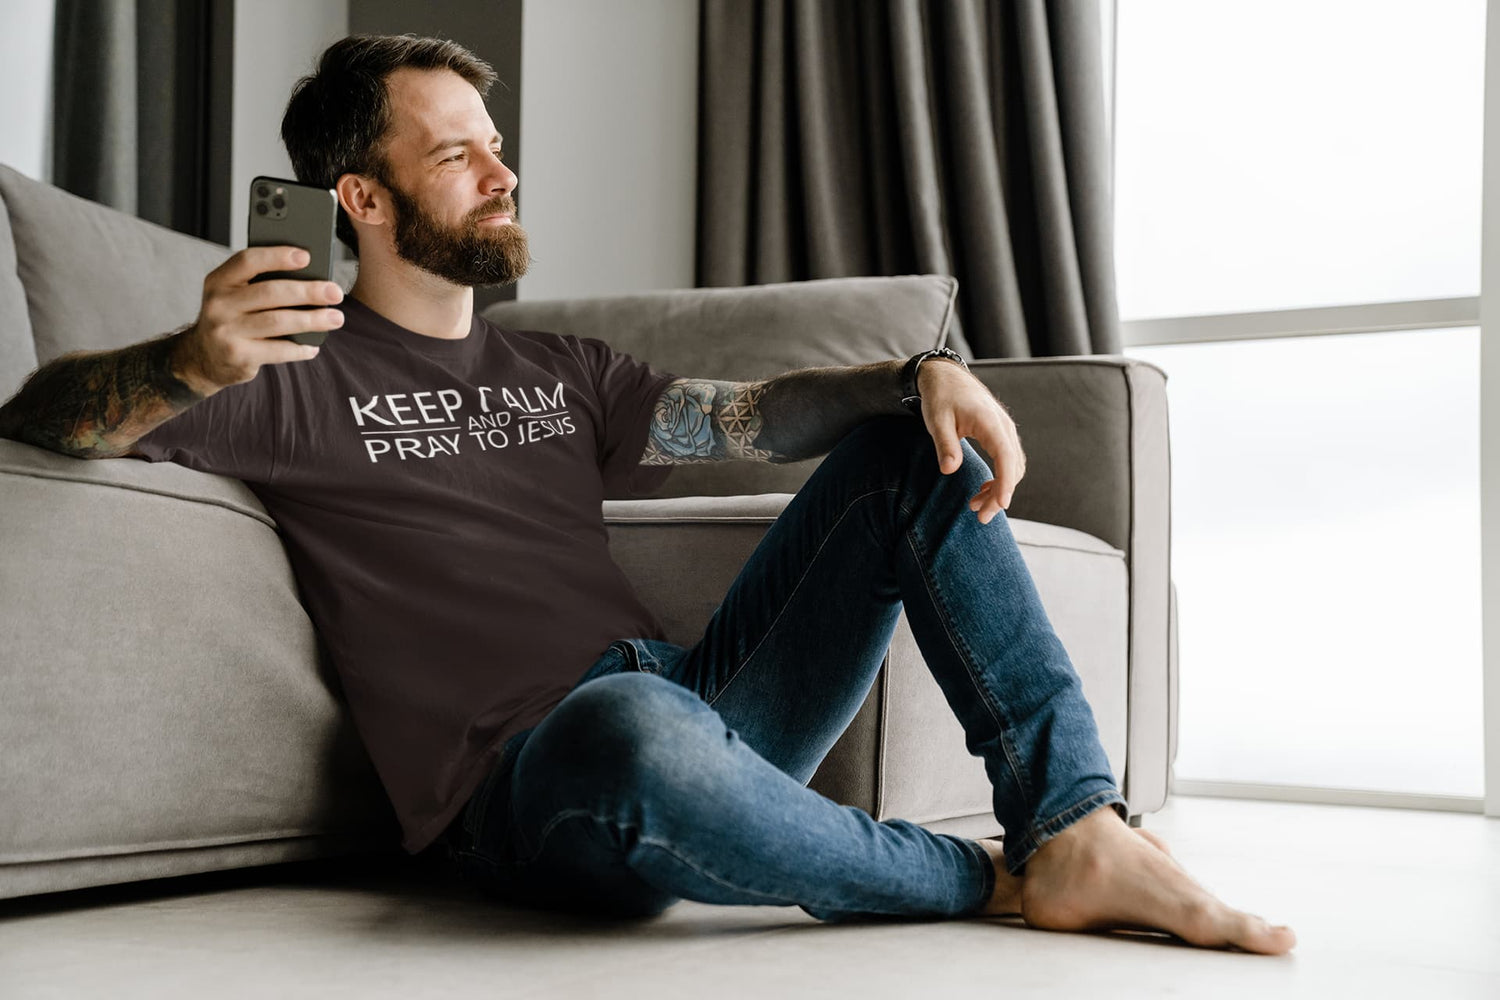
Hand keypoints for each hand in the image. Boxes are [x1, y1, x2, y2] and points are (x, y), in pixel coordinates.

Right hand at [172, 245, 344, 395]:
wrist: (204, 358)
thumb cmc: (231, 319)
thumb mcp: (233, 295)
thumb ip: (259, 283)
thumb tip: (310, 277)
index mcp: (219, 281)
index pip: (248, 261)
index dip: (277, 256)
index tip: (306, 256)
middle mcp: (219, 304)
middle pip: (270, 292)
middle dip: (308, 291)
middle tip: (334, 292)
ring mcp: (226, 331)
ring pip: (278, 321)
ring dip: (312, 320)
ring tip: (335, 318)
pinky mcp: (239, 356)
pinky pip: (279, 350)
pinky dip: (300, 348)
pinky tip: (313, 346)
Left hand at [915, 359, 1025, 523]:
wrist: (946, 377)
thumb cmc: (941, 397)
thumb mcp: (937, 420)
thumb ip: (945, 444)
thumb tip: (949, 470)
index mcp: (990, 422)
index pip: (1005, 457)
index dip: (1005, 483)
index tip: (1000, 504)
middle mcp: (1004, 427)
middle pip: (1013, 467)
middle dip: (1000, 494)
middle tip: (980, 516)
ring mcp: (1005, 431)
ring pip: (1013, 466)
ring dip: (999, 488)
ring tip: (976, 506)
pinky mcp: (1001, 435)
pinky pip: (1008, 460)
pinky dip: (1000, 478)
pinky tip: (984, 489)